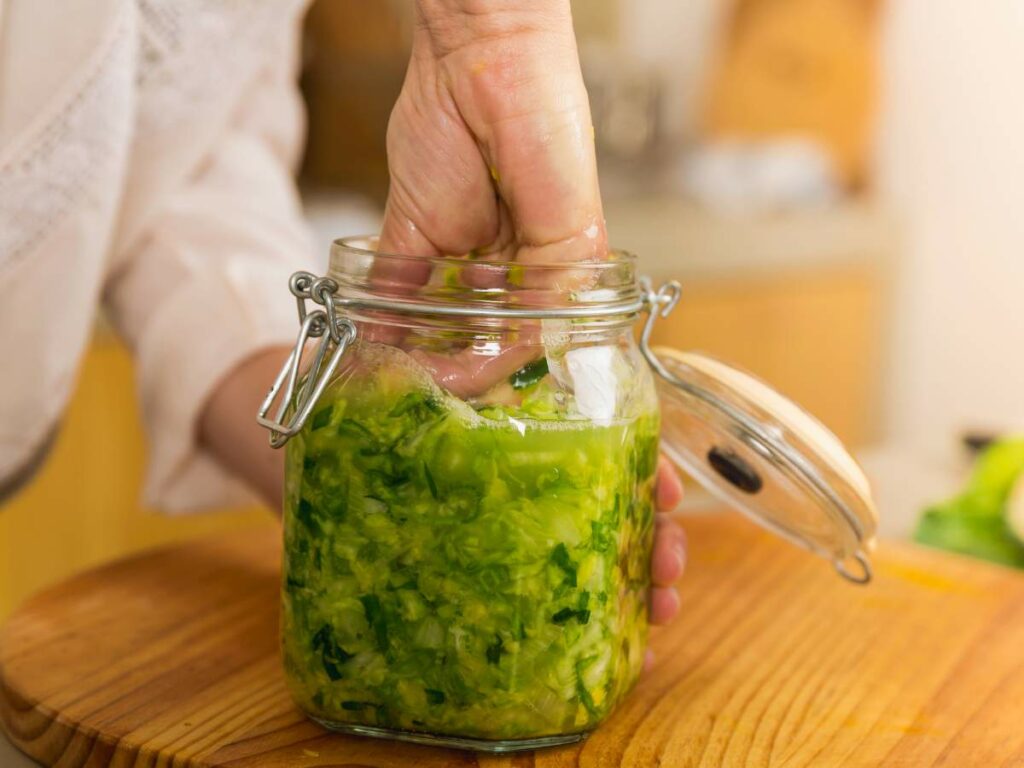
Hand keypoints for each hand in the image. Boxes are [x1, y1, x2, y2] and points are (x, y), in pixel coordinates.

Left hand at [379, 0, 687, 628]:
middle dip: (483, 407)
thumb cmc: (543, 113)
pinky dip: (380, 332)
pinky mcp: (414, 237)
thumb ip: (552, 284)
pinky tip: (370, 371)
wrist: (479, 47)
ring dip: (423, 374)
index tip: (546, 454)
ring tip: (409, 424)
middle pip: (493, 357)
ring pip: (440, 335)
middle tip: (470, 459)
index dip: (552, 410)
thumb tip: (531, 356)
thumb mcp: (563, 211)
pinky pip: (394, 298)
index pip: (558, 359)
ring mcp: (461, 259)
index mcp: (563, 274)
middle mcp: (512, 276)